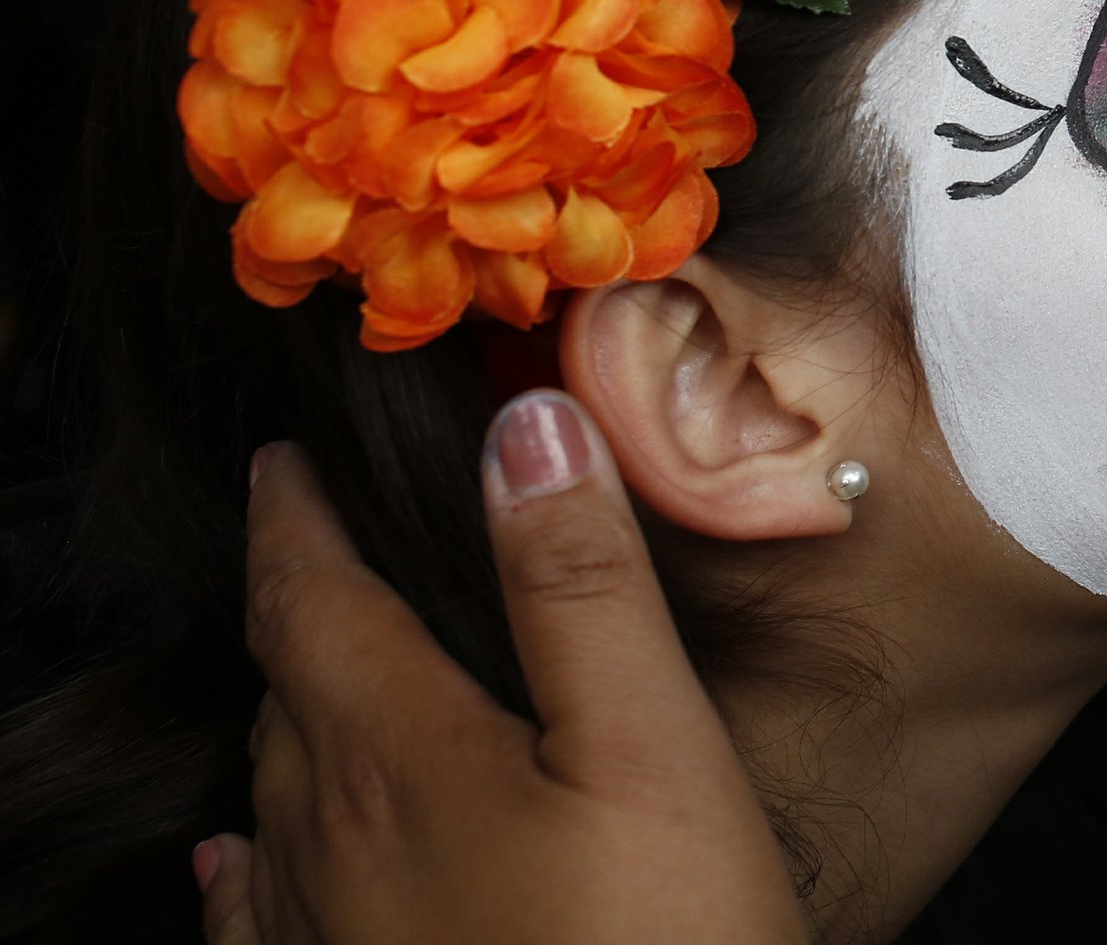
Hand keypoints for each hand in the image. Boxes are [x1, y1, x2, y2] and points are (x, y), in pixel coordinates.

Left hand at [199, 392, 800, 944]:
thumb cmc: (663, 943)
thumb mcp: (650, 746)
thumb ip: (580, 586)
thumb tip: (522, 420)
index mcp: (398, 756)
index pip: (308, 602)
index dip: (294, 519)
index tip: (286, 458)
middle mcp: (330, 842)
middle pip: (283, 690)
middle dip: (292, 600)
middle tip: (310, 532)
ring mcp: (326, 939)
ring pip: (270, 793)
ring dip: (284, 710)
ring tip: (303, 661)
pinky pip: (256, 913)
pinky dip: (247, 857)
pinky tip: (237, 865)